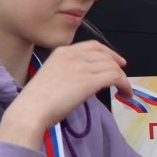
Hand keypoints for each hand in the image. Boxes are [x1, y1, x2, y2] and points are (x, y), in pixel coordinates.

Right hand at [0, 42, 129, 147]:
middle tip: (123, 76)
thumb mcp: (52, 76)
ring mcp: (80, 67)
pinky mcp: (88, 81)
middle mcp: (72, 55)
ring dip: (123, 78)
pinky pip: (115, 77)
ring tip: (124, 90)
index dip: (109, 53)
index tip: (117, 61)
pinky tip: (125, 93)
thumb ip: (69, 71)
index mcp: (62, 52)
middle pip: (105, 55)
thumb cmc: (37, 101)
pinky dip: (124, 84)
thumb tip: (87, 78)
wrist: (31, 110)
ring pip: (112, 66)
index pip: (92, 46)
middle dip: (118, 65)